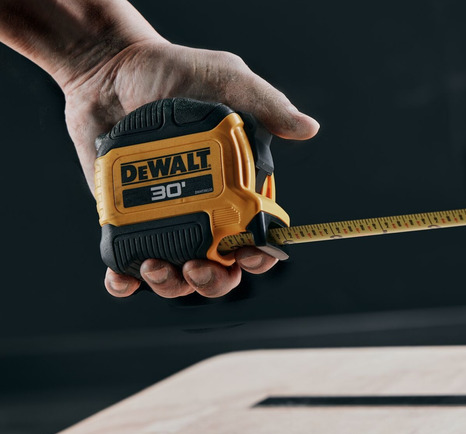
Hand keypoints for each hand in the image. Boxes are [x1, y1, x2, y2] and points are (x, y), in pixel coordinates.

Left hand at [66, 39, 318, 297]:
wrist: (108, 67)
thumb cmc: (174, 70)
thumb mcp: (226, 80)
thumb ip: (265, 104)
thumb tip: (309, 128)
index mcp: (236, 187)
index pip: (256, 235)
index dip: (259, 256)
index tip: (247, 254)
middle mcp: (203, 209)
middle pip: (220, 268)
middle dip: (214, 281)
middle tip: (198, 266)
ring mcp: (163, 217)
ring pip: (176, 274)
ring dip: (171, 286)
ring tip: (155, 267)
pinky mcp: (124, 219)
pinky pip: (125, 263)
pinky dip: (124, 282)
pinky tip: (120, 279)